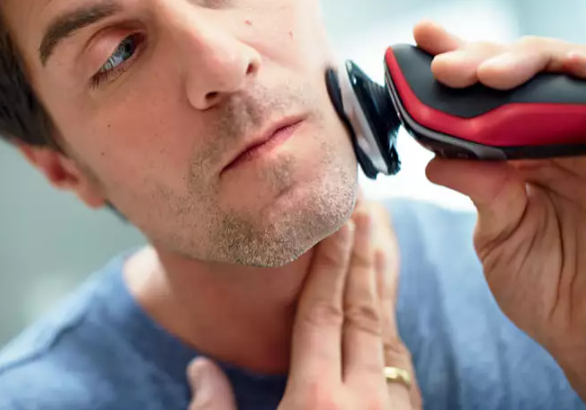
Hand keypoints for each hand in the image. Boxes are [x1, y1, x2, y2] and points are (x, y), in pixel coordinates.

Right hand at [185, 201, 421, 408]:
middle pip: (361, 315)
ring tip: (380, 246)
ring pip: (389, 337)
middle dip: (360, 260)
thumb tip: (201, 367)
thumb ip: (215, 408)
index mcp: (313, 400)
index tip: (339, 223)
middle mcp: (361, 401)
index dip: (330, 265)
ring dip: (382, 289)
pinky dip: (394, 331)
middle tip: (363, 214)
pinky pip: (403, 368)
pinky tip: (388, 315)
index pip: (322, 314)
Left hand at [414, 21, 585, 398]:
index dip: (459, 58)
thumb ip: (481, 190)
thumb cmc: (550, 289)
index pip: (486, 92)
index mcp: (519, 150)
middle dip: (482, 58)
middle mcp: (556, 134)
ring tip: (491, 74)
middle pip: (524, 70)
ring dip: (529, 63)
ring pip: (567, 72)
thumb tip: (438, 156)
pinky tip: (570, 72)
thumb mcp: (502, 236)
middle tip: (447, 68)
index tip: (421, 38)